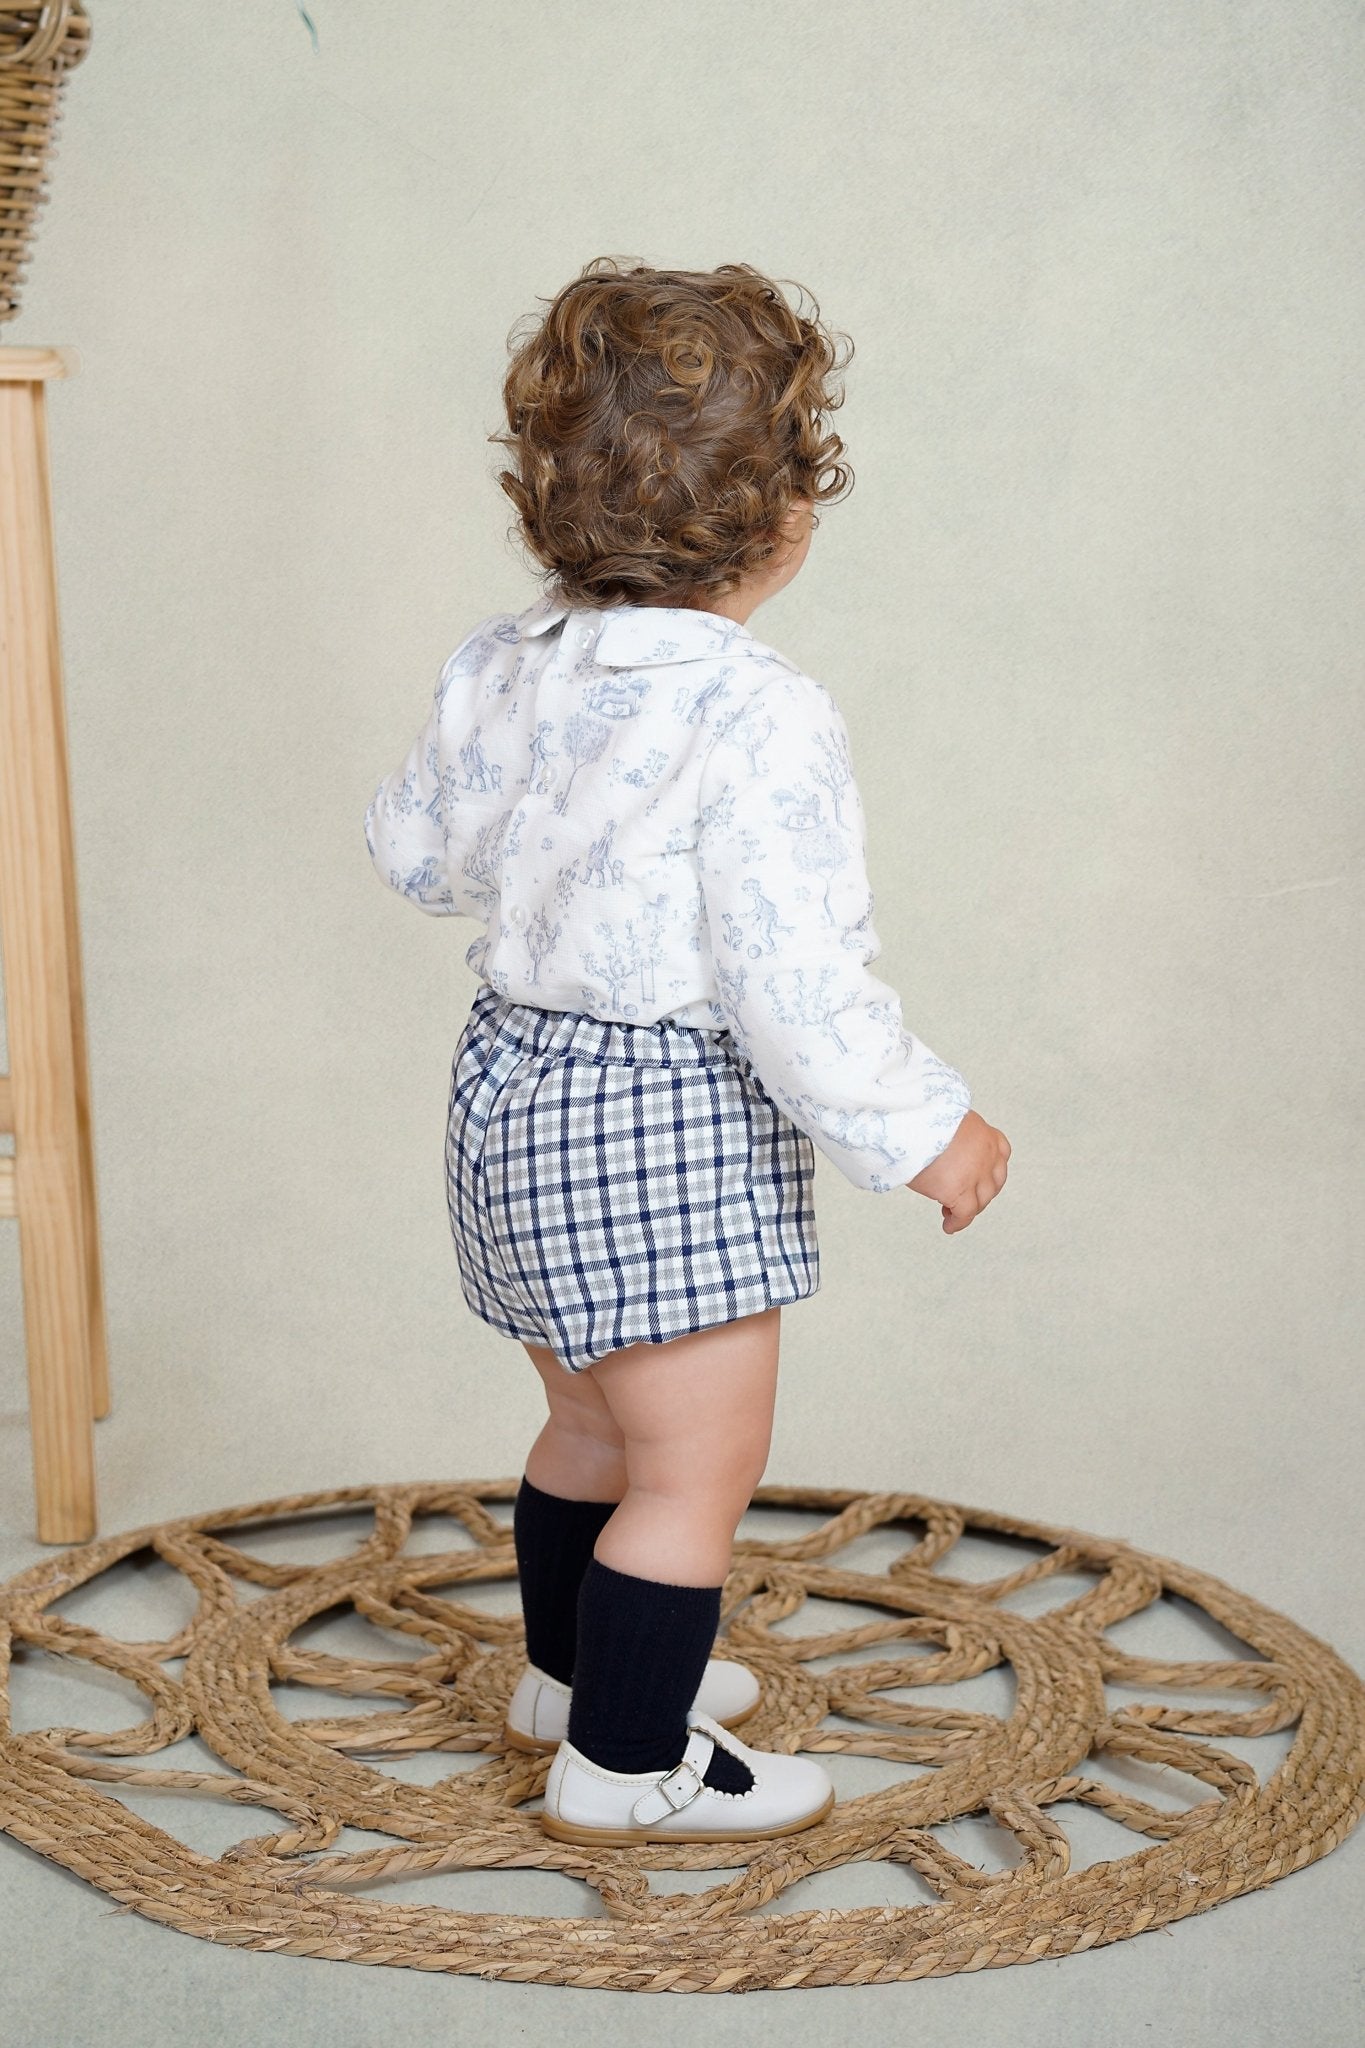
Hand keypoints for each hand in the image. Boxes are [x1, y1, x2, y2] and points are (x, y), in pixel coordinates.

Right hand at [906, 1109, 1010, 1233]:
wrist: (911, 1123)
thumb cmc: (919, 1118)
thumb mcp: (946, 1120)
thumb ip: (955, 1136)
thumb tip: (943, 1150)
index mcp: (984, 1133)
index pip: (1000, 1154)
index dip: (989, 1170)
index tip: (978, 1177)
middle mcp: (987, 1155)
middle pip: (993, 1181)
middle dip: (980, 1192)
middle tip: (963, 1198)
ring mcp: (976, 1175)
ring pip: (981, 1200)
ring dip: (969, 1209)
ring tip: (950, 1213)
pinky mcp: (961, 1192)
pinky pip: (965, 1214)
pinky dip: (957, 1223)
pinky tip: (948, 1226)